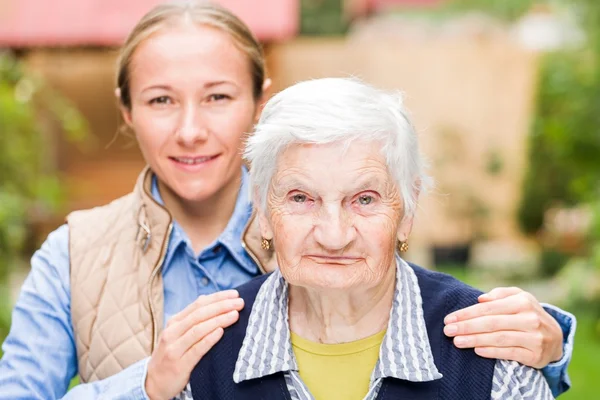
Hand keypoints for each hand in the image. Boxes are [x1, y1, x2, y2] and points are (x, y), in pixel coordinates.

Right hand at [145, 290, 243, 399]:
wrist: (153, 382)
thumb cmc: (172, 355)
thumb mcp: (178, 334)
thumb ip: (193, 319)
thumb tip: (213, 300)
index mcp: (174, 322)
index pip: (198, 304)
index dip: (218, 297)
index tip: (235, 294)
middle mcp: (172, 332)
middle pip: (200, 314)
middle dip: (221, 306)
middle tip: (240, 302)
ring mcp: (174, 348)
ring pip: (198, 329)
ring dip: (219, 320)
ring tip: (235, 315)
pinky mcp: (179, 365)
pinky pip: (196, 349)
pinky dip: (209, 339)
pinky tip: (221, 332)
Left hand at [443, 287, 562, 368]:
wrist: (555, 336)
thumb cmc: (527, 313)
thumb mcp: (518, 297)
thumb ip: (499, 294)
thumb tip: (480, 299)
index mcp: (522, 302)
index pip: (488, 308)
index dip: (467, 314)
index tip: (449, 318)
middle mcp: (530, 319)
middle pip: (491, 323)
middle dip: (466, 327)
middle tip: (448, 331)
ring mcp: (534, 338)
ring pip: (498, 338)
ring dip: (474, 340)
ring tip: (457, 341)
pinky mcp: (535, 355)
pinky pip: (509, 353)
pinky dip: (491, 352)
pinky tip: (476, 350)